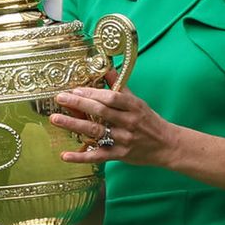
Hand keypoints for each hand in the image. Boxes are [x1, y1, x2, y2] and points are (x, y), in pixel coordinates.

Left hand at [52, 70, 179, 166]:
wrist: (167, 146)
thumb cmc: (150, 121)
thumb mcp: (138, 102)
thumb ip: (120, 87)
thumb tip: (106, 69)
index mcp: (134, 106)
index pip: (111, 98)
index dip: (92, 93)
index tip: (75, 89)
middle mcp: (129, 122)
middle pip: (100, 112)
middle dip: (78, 104)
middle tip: (60, 98)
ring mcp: (124, 140)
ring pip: (96, 132)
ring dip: (74, 125)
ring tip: (56, 119)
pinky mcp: (120, 155)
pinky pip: (98, 156)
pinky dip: (81, 156)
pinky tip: (65, 155)